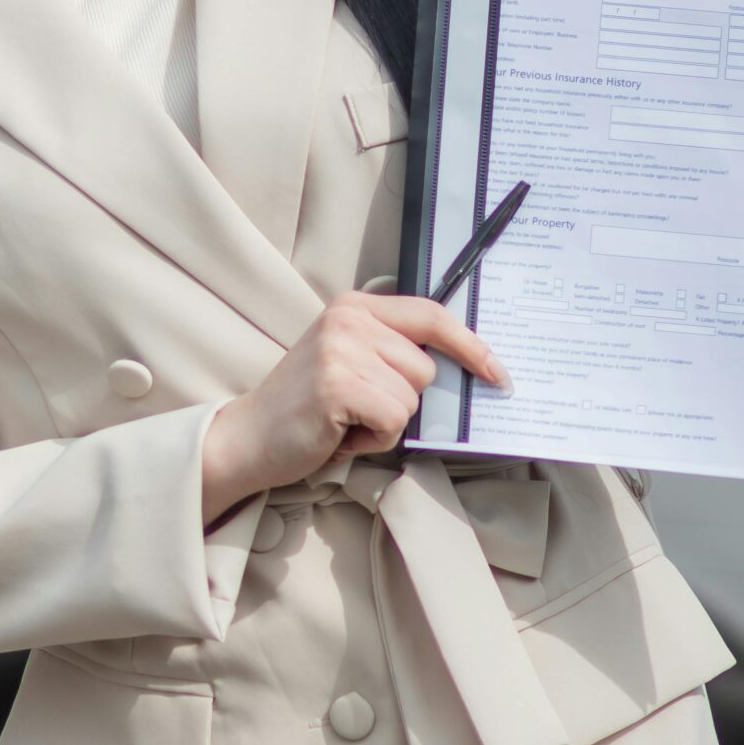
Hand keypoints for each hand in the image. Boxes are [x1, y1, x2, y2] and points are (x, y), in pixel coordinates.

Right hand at [201, 292, 508, 525]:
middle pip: (426, 367)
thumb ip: (391, 350)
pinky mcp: (338, 384)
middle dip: (401, 399)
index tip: (497, 373)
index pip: (432, 314)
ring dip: (385, 422)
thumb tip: (462, 365)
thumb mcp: (347, 360)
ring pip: (413, 398)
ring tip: (344, 421)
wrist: (247, 438)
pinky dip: (373, 439)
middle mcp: (349, 318)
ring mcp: (342, 349)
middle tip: (355, 408)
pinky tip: (340, 434)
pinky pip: (394, 420)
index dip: (470, 346)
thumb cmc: (306, 409)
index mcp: (355, 305)